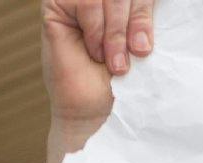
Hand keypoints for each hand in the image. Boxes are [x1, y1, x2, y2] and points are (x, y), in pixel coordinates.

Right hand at [40, 0, 156, 137]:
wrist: (96, 112)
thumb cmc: (122, 81)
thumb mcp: (142, 42)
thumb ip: (145, 15)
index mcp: (125, 1)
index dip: (145, 13)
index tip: (144, 48)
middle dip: (134, 23)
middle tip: (136, 54)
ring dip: (115, 32)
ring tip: (114, 62)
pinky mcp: (57, 3)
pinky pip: (87, 2)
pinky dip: (96, 31)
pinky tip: (94, 52)